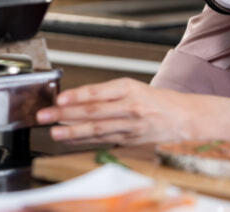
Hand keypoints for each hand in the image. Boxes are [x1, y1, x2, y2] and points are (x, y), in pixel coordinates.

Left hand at [36, 78, 199, 144]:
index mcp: (128, 88)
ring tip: (54, 132)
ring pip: (97, 129)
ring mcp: (130, 126)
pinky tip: (69, 140)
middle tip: (45, 115)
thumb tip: (71, 99)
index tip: (59, 99)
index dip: (76, 96)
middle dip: (65, 114)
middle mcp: (129, 107)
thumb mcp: (130, 88)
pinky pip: (103, 140)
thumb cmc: (154, 100)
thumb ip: (102, 94)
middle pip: (93, 112)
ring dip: (72, 132)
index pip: (97, 93)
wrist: (184, 117)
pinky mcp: (130, 140)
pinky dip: (84, 141)